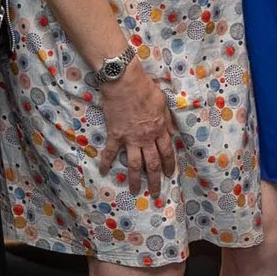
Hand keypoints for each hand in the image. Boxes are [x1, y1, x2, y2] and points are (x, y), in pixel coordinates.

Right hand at [95, 60, 176, 196]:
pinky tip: (103, 172)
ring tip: (134, 190)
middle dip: (155, 180)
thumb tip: (172, 131)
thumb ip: (167, 119)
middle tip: (155, 193)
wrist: (124, 82)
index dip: (169, 165)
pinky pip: (111, 152)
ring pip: (135, 164)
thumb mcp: (163, 102)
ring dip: (135, 179)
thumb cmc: (145, 88)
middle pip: (153, 163)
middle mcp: (146, 138)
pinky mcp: (115, 135)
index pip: (167, 152)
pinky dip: (106, 162)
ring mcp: (130, 138)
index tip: (169, 175)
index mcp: (160, 129)